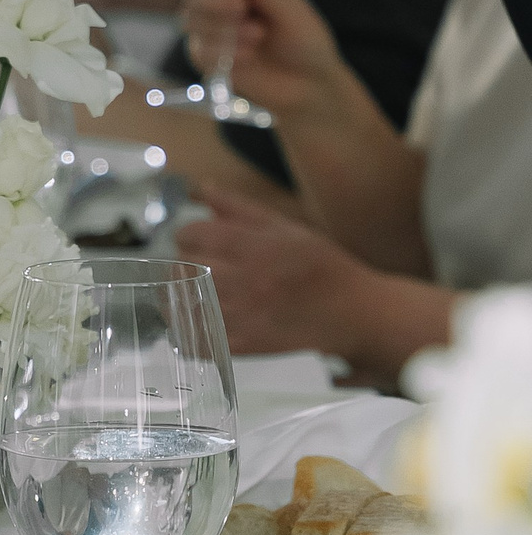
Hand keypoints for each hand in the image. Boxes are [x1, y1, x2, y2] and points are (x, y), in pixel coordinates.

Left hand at [174, 188, 364, 354]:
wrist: (353, 313)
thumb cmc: (322, 266)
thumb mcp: (285, 227)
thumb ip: (239, 209)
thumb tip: (202, 188)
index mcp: (255, 248)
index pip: (195, 235)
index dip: (188, 234)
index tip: (193, 238)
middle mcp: (246, 282)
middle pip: (184, 267)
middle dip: (183, 261)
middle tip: (195, 263)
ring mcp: (244, 317)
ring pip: (185, 303)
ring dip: (181, 293)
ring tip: (191, 289)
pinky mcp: (246, 346)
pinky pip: (199, 340)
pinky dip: (189, 330)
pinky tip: (197, 319)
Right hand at [182, 0, 348, 126]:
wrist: (311, 85)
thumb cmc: (305, 41)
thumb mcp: (290, 8)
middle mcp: (221, 3)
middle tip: (241, 6)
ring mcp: (211, 32)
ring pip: (193, 19)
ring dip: (226, 28)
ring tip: (259, 35)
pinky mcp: (209, 60)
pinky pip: (200, 50)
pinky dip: (224, 52)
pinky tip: (249, 56)